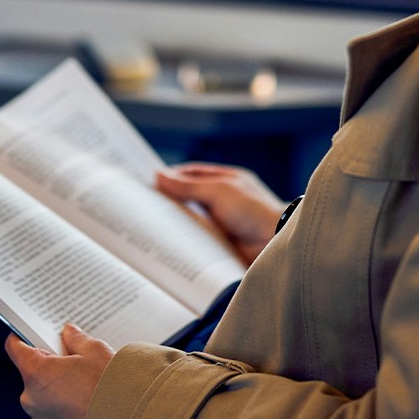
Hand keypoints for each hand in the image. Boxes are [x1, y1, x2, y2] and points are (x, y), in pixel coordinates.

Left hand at [4, 324, 114, 418]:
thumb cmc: (111, 389)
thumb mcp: (96, 352)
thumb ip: (76, 340)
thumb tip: (69, 334)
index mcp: (37, 373)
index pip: (16, 349)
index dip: (23, 340)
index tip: (28, 337)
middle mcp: (31, 401)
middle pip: (33, 378)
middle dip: (50, 372)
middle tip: (74, 370)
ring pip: (42, 403)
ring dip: (56, 399)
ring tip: (83, 396)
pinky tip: (82, 414)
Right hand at [156, 162, 284, 264]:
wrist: (275, 244)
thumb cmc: (254, 211)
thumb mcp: (218, 191)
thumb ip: (188, 186)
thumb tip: (159, 175)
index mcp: (224, 181)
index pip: (192, 174)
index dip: (171, 177)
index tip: (149, 182)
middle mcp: (222, 201)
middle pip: (188, 198)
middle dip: (168, 201)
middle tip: (142, 206)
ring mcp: (221, 223)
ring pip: (190, 220)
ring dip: (174, 223)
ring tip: (148, 227)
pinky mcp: (219, 244)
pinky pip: (196, 241)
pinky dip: (183, 241)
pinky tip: (167, 244)